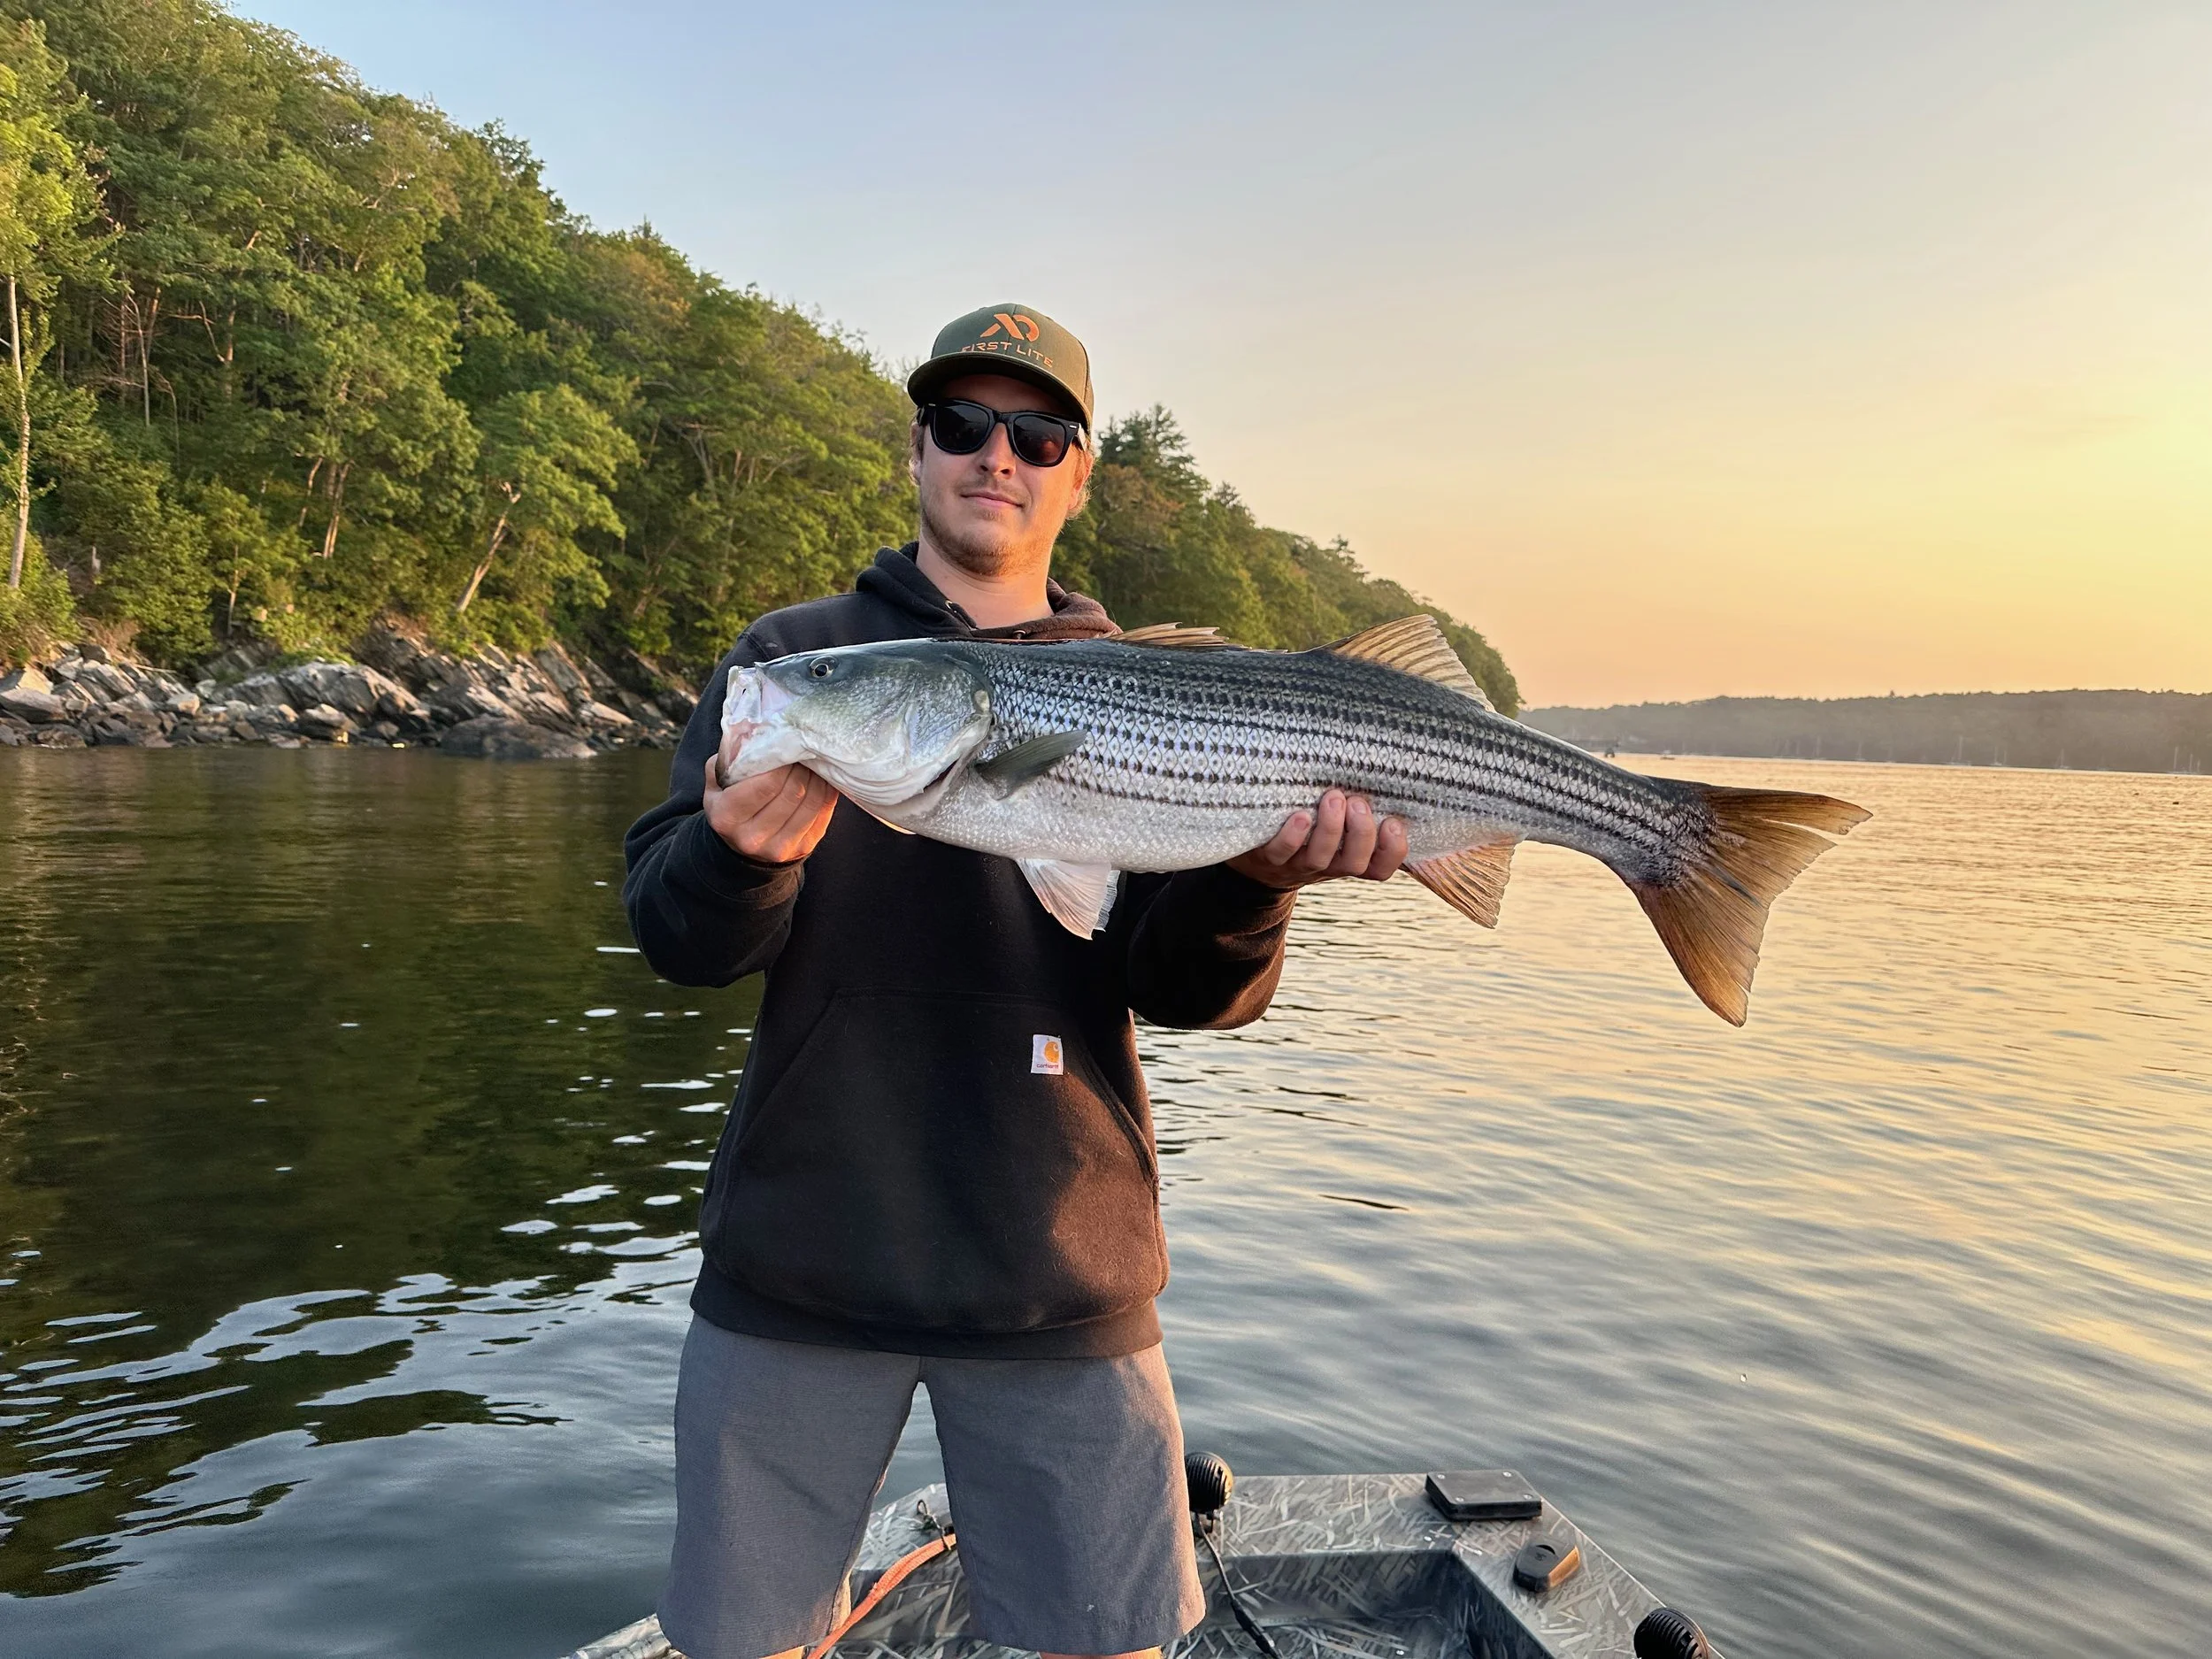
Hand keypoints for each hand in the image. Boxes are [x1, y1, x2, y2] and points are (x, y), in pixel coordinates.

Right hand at [702, 755, 837, 863]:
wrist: (741, 840)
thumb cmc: (729, 799)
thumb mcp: (719, 777)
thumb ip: (733, 756)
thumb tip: (763, 732)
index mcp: (726, 817)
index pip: (766, 784)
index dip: (782, 761)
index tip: (786, 747)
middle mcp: (751, 838)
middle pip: (793, 792)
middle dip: (801, 767)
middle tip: (803, 751)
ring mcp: (778, 848)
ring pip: (811, 803)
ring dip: (817, 777)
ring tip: (812, 762)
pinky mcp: (802, 849)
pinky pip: (823, 813)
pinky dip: (826, 791)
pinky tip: (821, 779)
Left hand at [1227, 789, 1408, 889]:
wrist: (1258, 859)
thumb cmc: (1308, 831)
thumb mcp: (1337, 825)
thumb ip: (1358, 809)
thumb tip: (1382, 770)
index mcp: (1349, 857)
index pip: (1381, 867)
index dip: (1392, 851)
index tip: (1393, 823)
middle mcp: (1328, 865)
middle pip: (1354, 863)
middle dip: (1361, 833)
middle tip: (1358, 804)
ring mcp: (1298, 864)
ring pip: (1320, 858)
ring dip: (1330, 828)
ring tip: (1333, 798)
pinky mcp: (1269, 859)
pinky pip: (1282, 852)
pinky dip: (1292, 836)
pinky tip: (1301, 816)